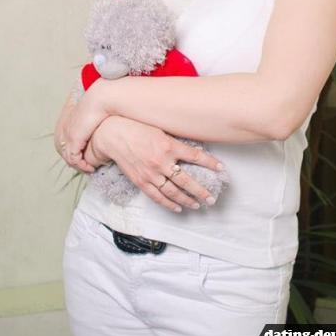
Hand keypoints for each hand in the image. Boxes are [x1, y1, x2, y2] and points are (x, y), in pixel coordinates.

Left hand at [60, 84, 110, 172]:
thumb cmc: (100, 104)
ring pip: (68, 158)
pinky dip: (82, 166)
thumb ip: (90, 119)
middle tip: (85, 167)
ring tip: (89, 169)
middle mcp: (63, 130)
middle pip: (63, 152)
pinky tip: (91, 168)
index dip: (72, 152)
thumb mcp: (92, 113)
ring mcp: (67, 135)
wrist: (100, 99)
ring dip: (80, 166)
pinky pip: (74, 159)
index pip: (62, 142)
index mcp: (66, 122)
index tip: (82, 157)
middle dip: (74, 161)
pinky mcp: (73, 140)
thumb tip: (96, 123)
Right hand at [91, 115, 223, 212]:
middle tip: (212, 198)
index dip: (210, 163)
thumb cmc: (137, 128)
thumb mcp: (160, 130)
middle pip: (186, 181)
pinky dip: (169, 204)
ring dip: (188, 200)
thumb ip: (174, 141)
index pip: (195, 156)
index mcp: (168, 145)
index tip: (221, 169)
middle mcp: (162, 161)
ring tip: (199, 204)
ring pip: (174, 192)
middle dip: (201, 191)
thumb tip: (191, 150)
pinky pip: (158, 197)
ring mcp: (151, 174)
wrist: (113, 135)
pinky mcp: (141, 181)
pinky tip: (179, 208)